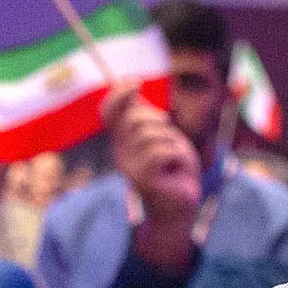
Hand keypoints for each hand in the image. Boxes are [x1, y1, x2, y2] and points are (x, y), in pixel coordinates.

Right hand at [104, 84, 201, 274]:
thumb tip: (130, 85)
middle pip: (137, 119)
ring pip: (153, 135)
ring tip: (173, 160)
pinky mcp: (142, 178)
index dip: (118, 95)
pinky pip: (163, 152)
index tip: (134, 82)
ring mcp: (129, 166)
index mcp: (123, 139)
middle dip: (160, 121)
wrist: (179, 204)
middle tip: (170, 140)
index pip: (109, 113)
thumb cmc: (174, 168)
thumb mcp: (162, 135)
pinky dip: (178, 156)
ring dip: (173, 143)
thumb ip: (146, 115)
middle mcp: (120, 152)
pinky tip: (175, 170)